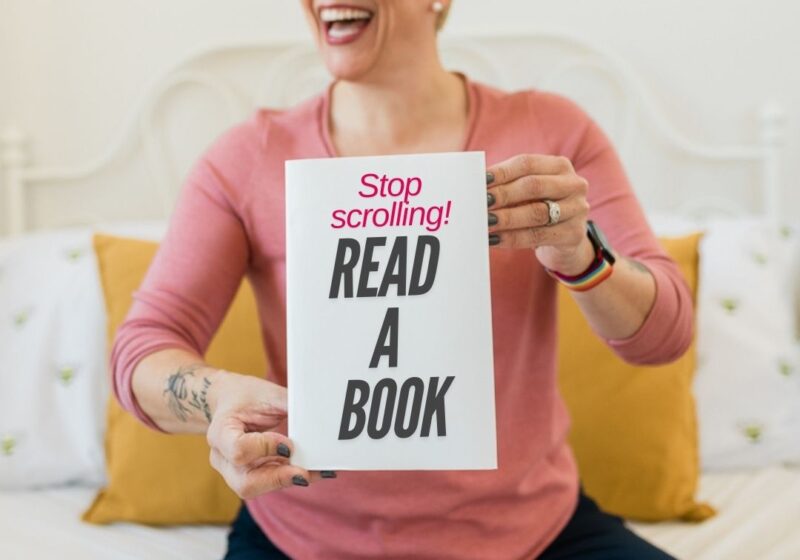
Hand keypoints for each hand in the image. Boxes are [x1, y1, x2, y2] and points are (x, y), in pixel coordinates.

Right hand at [206, 372, 333, 498]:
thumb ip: (291, 405)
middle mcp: (221, 457)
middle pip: (245, 482)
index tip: (288, 444)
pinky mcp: (245, 476)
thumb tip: (321, 414)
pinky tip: (311, 471)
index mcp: (220, 431)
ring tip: (316, 471)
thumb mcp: (267, 393)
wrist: (228, 402)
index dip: (266, 449)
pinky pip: (266, 484)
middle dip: (278, 479)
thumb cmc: (245, 396)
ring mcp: (231, 471)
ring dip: (287, 481)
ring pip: (255, 489)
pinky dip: (288, 478)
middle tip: (307, 474)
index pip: (239, 450)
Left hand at [487, 154, 594, 275]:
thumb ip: (508, 185)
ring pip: (536, 213)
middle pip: (533, 186)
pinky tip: (495, 239)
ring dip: (506, 218)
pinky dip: (513, 238)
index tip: (480, 181)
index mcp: (560, 166)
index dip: (502, 172)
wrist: (567, 241)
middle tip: (480, 203)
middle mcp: (573, 184)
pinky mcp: (574, 234)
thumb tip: (475, 186)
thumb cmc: (540, 209)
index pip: (527, 163)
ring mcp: (577, 209)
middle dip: (503, 195)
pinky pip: (537, 236)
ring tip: (485, 222)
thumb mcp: (529, 193)